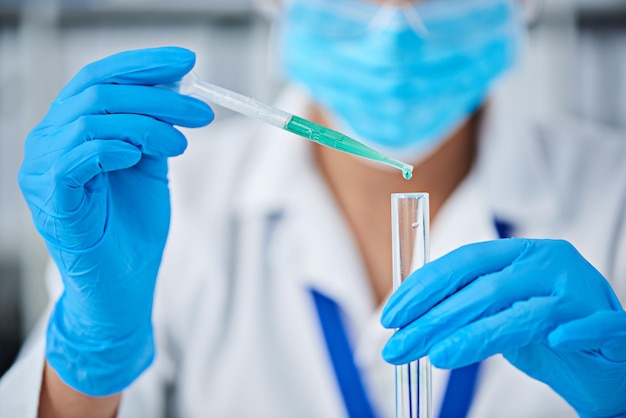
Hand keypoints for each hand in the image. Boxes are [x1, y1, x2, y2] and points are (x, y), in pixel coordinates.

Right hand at [18, 47, 213, 395]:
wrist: (124, 288)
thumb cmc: (134, 229)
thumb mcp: (150, 168)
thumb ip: (153, 129)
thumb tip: (176, 87)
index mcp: (72, 130)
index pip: (100, 78)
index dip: (143, 64)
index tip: (187, 61)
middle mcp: (50, 143)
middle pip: (99, 92)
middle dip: (157, 95)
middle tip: (201, 111)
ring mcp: (44, 170)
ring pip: (92, 117)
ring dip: (147, 123)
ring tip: (182, 144)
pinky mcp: (50, 197)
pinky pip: (78, 155)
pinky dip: (116, 146)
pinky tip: (141, 157)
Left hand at [381, 239, 625, 417]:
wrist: (607, 360)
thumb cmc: (548, 333)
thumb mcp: (499, 314)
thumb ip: (466, 307)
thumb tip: (409, 318)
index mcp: (522, 254)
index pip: (465, 262)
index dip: (424, 286)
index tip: (391, 313)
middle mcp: (549, 265)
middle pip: (483, 289)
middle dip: (433, 319)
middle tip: (398, 345)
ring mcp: (581, 293)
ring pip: (521, 313)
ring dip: (472, 337)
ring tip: (435, 355)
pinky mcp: (613, 326)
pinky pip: (596, 327)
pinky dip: (576, 333)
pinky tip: (555, 341)